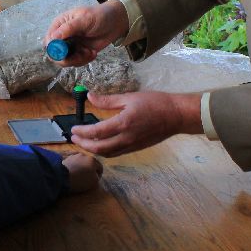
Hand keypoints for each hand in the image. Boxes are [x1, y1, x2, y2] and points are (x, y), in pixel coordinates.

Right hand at [45, 0, 129, 66]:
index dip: (54, 48)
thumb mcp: (85, 19)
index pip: (49, 40)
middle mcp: (62, 36)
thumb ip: (69, 28)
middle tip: (80, 55)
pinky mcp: (79, 53)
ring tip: (90, 52)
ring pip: (65, 61)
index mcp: (60, 25)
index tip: (64, 52)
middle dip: (66, 58)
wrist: (115, 23)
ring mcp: (71, 46)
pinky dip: (84, 61)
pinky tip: (93, 53)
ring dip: (78, 60)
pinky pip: (76, 62)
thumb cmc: (99, 16)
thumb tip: (53, 38)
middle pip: (54, 54)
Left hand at [61, 152, 103, 192]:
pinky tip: (72, 172)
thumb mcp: (93, 182)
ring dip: (81, 167)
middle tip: (87, 177)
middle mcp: (84, 155)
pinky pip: (73, 162)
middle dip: (90, 169)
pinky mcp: (66, 157)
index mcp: (93, 160)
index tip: (96, 179)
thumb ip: (97, 177)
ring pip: (81, 161)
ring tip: (78, 174)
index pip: (100, 167)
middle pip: (90, 163)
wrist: (61, 176)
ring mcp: (74, 155)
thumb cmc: (80, 180)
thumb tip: (95, 175)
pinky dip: (74, 166)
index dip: (99, 174)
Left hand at [69, 91, 202, 156]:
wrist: (176, 115)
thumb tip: (90, 97)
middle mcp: (126, 138)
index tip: (73, 128)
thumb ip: (108, 100)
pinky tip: (101, 144)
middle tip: (74, 137)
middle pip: (99, 149)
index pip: (96, 132)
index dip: (82, 132)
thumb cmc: (155, 103)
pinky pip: (116, 153)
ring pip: (107, 154)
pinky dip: (105, 151)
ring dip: (93, 150)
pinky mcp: (136, 148)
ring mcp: (132, 145)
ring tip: (84, 142)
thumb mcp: (130, 97)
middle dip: (83, 144)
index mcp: (123, 124)